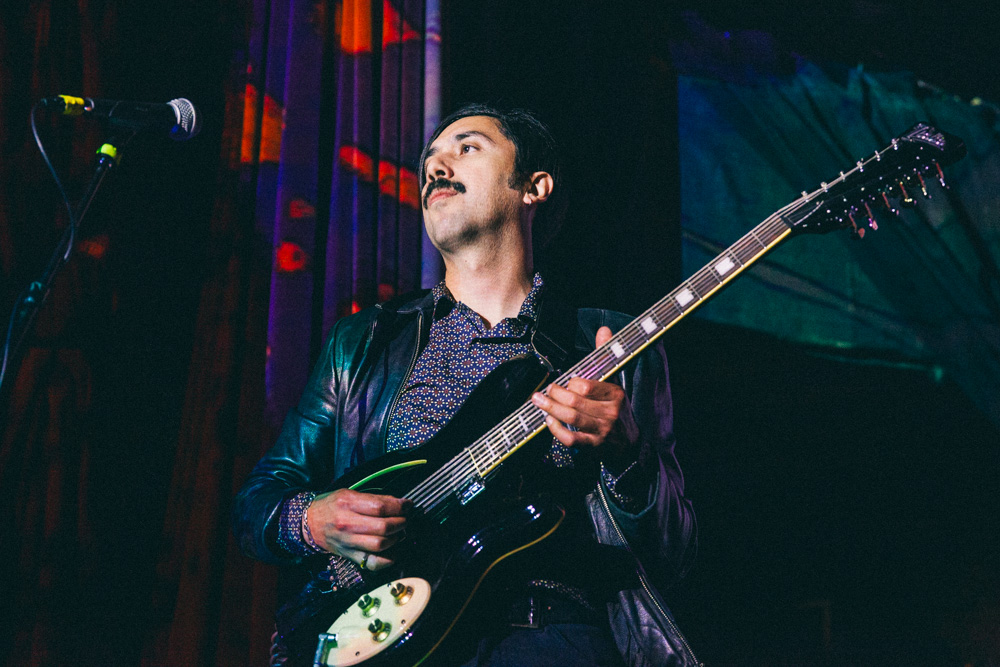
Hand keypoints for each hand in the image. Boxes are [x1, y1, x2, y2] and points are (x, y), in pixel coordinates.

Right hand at [306, 488, 410, 570]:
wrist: (308, 523)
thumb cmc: (330, 505)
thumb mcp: (349, 494)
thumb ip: (373, 499)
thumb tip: (399, 503)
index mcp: (348, 504)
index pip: (380, 507)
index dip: (399, 506)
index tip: (408, 505)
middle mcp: (347, 523)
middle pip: (383, 527)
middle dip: (401, 522)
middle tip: (405, 519)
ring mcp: (348, 541)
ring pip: (380, 544)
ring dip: (396, 538)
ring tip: (399, 532)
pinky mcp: (349, 555)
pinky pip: (372, 562)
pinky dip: (387, 560)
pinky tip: (394, 551)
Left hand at [530, 326, 638, 467]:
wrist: (629, 442)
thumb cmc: (616, 408)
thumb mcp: (614, 381)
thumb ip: (606, 355)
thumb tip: (603, 329)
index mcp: (615, 394)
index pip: (587, 386)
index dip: (572, 383)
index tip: (566, 381)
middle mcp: (610, 412)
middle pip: (576, 402)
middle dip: (555, 395)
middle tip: (544, 391)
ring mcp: (602, 431)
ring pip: (572, 418)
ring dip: (551, 409)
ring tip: (539, 401)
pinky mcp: (593, 445)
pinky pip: (571, 439)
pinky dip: (557, 430)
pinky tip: (549, 421)